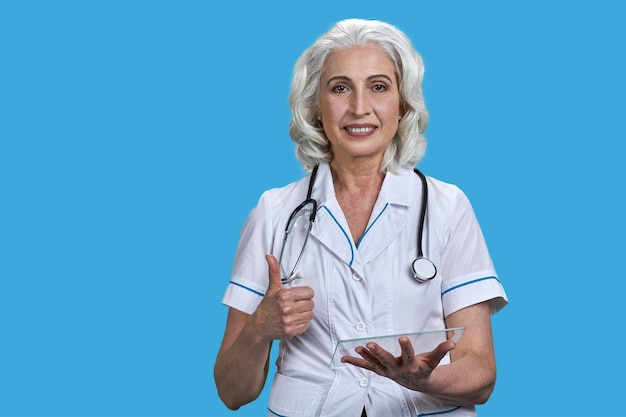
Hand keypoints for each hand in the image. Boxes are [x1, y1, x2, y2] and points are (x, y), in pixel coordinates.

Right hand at [250, 254, 314, 340]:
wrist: (259, 326)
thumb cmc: (267, 306)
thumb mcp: (272, 288)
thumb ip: (274, 271)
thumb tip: (269, 256)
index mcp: (284, 295)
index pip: (309, 292)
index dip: (305, 294)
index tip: (298, 297)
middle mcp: (287, 307)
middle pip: (311, 304)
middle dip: (305, 304)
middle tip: (296, 306)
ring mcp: (288, 320)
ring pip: (310, 315)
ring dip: (304, 315)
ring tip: (295, 313)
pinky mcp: (290, 331)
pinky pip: (306, 325)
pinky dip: (301, 324)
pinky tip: (293, 321)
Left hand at [341, 337, 455, 390]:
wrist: (417, 383)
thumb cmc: (424, 369)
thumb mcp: (433, 361)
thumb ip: (441, 351)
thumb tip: (452, 342)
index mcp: (411, 366)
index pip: (409, 355)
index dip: (406, 347)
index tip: (403, 338)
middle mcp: (398, 369)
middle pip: (387, 360)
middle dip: (378, 352)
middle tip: (371, 343)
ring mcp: (387, 371)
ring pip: (375, 364)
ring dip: (366, 356)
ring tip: (358, 347)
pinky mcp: (380, 371)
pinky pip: (366, 367)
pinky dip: (355, 362)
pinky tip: (344, 358)